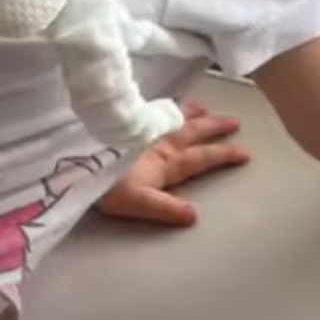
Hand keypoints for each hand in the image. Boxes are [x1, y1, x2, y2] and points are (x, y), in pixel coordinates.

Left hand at [98, 101, 249, 226]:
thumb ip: (165, 208)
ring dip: (191, 113)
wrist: (75, 157)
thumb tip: (194, 215)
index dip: (223, 154)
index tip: (244, 152)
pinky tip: (163, 104)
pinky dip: (165, 107)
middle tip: (234, 120)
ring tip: (205, 107)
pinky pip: (153, 110)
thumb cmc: (105, 183)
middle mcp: (159, 142)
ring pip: (174, 118)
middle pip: (193, 132)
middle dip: (214, 127)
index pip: (202, 158)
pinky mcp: (125, 122)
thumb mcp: (137, 202)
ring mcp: (143, 130)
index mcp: (166, 162)